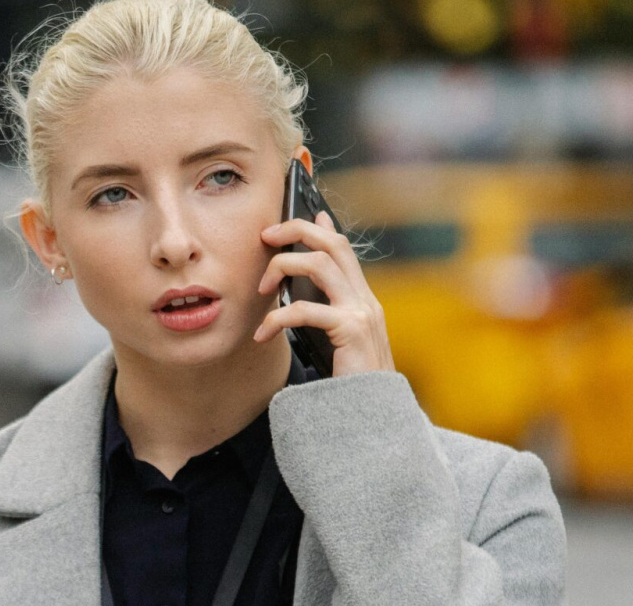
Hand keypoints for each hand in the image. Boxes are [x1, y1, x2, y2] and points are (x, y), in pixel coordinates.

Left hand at [254, 211, 394, 376]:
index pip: (343, 249)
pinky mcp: (351, 330)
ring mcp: (361, 313)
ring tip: (261, 289)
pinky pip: (305, 310)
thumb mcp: (334, 345)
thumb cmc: (349, 385)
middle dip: (297, 230)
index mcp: (362, 300)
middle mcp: (365, 300)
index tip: (300, 215)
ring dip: (282, 267)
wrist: (374, 419)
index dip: (321, 227)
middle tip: (265, 237)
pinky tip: (262, 334)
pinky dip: (276, 317)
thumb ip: (320, 319)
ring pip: (319, 264)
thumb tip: (294, 299)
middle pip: (333, 243)